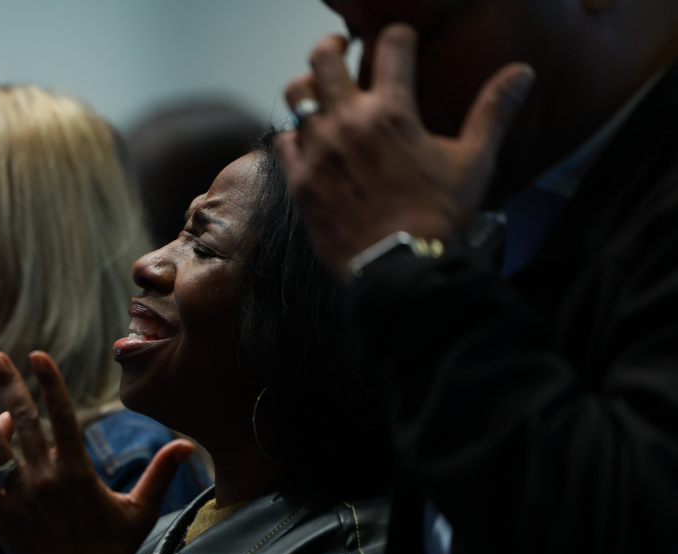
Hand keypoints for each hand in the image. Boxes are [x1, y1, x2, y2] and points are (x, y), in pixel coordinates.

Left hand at [0, 351, 194, 553]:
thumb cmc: (112, 552)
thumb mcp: (140, 511)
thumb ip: (160, 474)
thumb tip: (188, 445)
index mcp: (78, 472)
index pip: (61, 415)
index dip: (49, 383)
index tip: (36, 355)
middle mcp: (47, 479)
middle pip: (25, 420)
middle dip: (8, 384)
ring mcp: (21, 497)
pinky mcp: (1, 516)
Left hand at [275, 26, 535, 277]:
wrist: (398, 265)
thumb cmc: (437, 215)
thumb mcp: (474, 161)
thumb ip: (494, 111)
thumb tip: (522, 72)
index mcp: (392, 112)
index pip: (390, 44)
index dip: (396, 36)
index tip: (398, 41)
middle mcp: (348, 123)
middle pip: (323, 58)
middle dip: (333, 46)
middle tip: (341, 50)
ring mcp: (318, 151)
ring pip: (295, 94)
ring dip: (307, 88)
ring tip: (319, 94)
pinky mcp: (298, 180)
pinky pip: (281, 141)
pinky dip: (292, 136)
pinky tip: (306, 142)